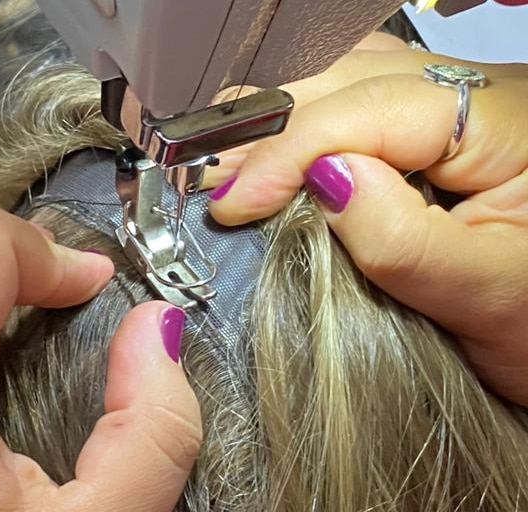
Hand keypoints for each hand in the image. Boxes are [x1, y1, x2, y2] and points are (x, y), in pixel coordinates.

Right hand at [205, 46, 527, 404]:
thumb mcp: (485, 299)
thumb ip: (406, 238)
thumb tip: (324, 177)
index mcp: (508, 123)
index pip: (373, 106)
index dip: (290, 151)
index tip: (237, 202)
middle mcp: (477, 97)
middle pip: (347, 79)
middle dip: (270, 132)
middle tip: (217, 188)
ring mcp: (448, 107)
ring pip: (342, 83)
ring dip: (279, 127)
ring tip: (236, 175)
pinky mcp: (426, 131)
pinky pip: (349, 105)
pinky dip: (301, 131)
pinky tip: (276, 160)